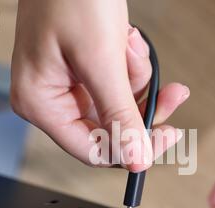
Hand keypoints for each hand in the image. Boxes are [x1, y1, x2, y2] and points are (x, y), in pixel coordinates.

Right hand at [11, 0, 188, 171]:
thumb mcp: (100, 59)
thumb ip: (119, 114)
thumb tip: (136, 160)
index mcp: (42, 103)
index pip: (92, 150)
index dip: (132, 148)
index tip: (167, 135)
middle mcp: (52, 99)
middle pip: (110, 128)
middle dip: (142, 106)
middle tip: (172, 94)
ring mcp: (69, 84)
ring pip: (119, 104)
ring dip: (136, 78)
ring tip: (129, 44)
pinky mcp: (84, 69)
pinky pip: (119, 83)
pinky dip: (131, 66)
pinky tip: (126, 40)